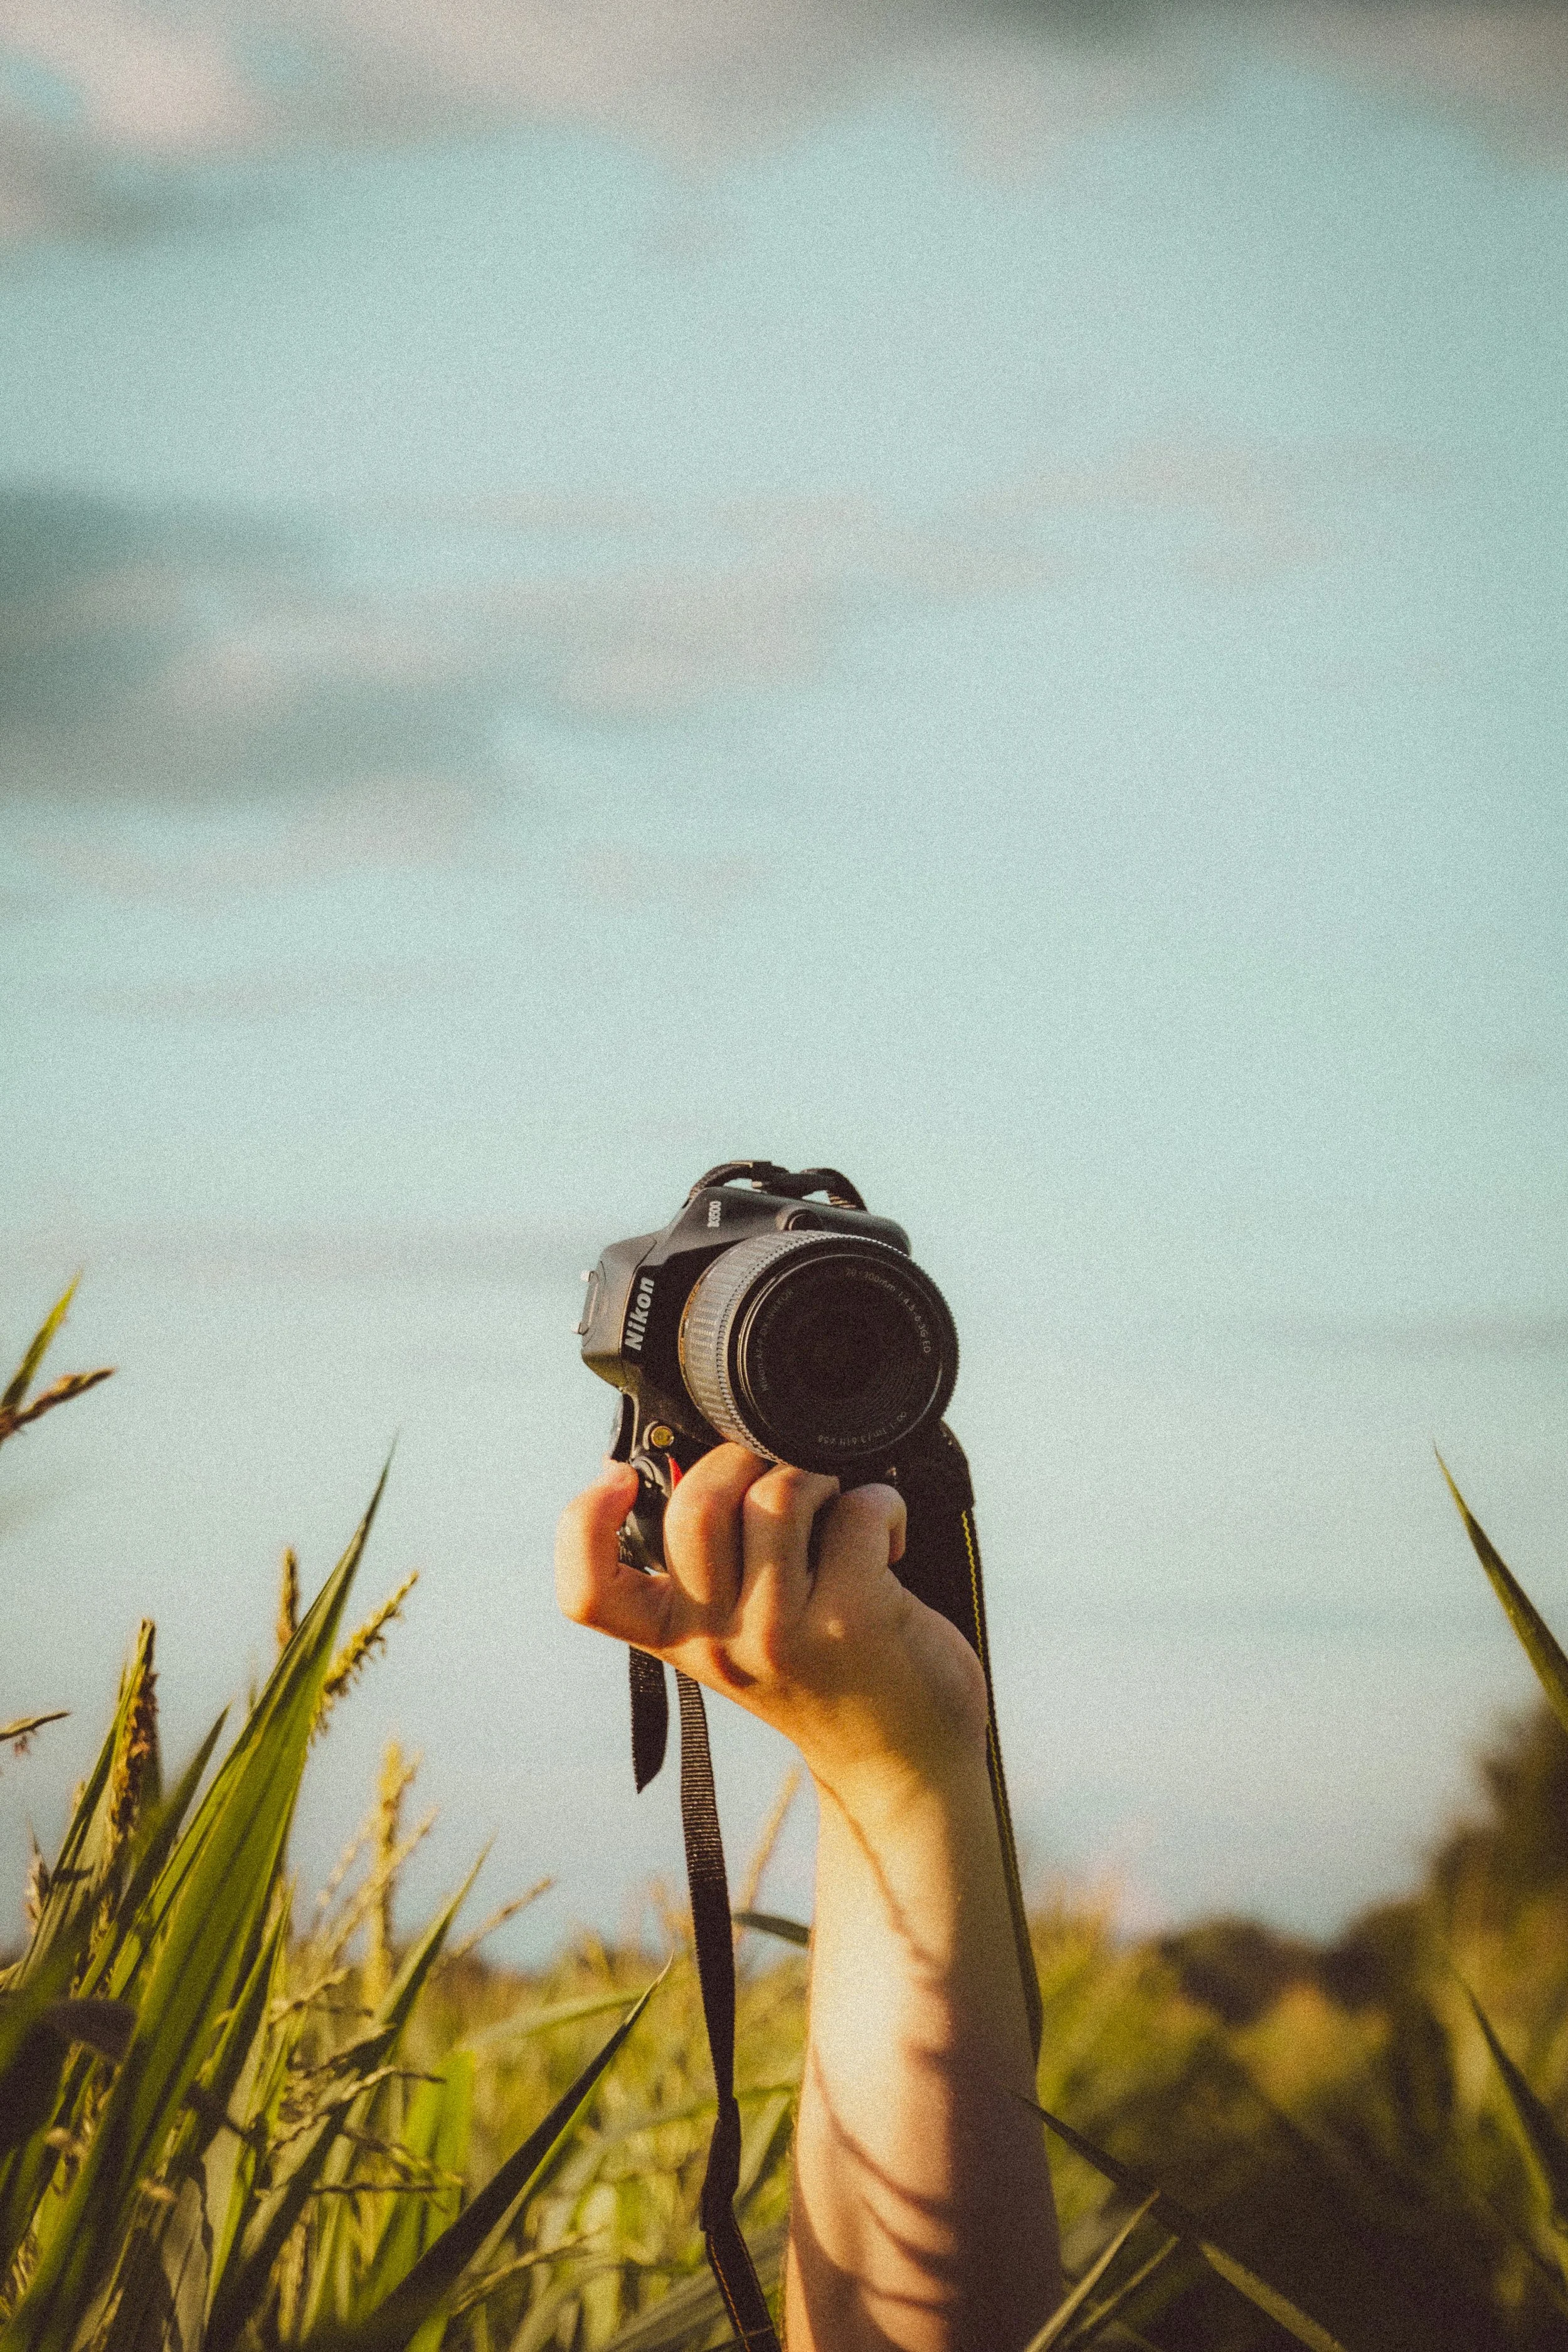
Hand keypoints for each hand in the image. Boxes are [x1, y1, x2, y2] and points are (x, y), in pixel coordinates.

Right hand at [555, 1443, 988, 1815]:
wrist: (901, 1761)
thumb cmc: (823, 1675)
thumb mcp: (739, 1636)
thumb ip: (708, 1567)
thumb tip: (692, 1456)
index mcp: (675, 1638)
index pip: (588, 1591)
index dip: (582, 1521)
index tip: (621, 1478)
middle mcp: (718, 1642)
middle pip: (694, 1508)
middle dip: (739, 1456)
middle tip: (774, 1473)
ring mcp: (783, 1632)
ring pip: (776, 1495)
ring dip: (814, 1474)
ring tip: (834, 1503)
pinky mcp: (854, 1619)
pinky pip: (857, 1509)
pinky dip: (879, 1502)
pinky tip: (884, 1537)